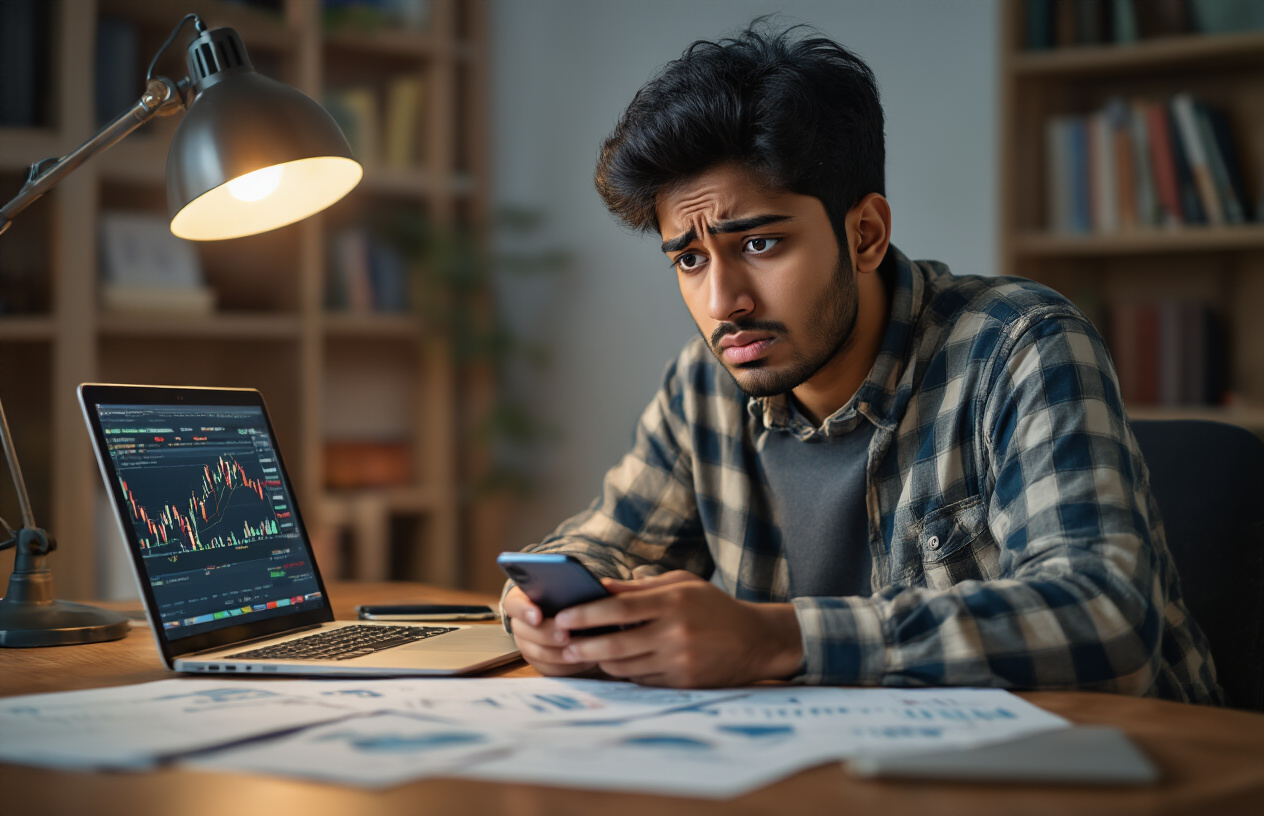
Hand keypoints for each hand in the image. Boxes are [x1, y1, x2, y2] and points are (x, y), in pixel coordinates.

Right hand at [501, 585, 597, 675]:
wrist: (572, 615)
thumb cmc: (568, 597)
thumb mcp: (569, 586)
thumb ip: (576, 585)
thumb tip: (601, 586)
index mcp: (522, 599)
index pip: (514, 604)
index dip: (524, 611)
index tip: (537, 616)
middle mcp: (520, 623)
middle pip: (523, 631)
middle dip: (545, 634)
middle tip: (565, 635)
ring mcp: (527, 644)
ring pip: (535, 653)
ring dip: (556, 654)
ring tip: (578, 649)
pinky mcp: (539, 662)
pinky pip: (547, 668)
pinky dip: (564, 666)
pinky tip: (581, 660)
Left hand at [552, 571, 803, 687]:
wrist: (756, 641)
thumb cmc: (714, 606)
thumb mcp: (682, 584)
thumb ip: (642, 587)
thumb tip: (601, 587)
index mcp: (673, 601)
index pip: (619, 608)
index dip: (586, 614)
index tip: (564, 616)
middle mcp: (674, 632)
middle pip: (615, 642)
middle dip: (583, 645)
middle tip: (562, 644)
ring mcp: (679, 661)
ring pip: (624, 666)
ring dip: (601, 659)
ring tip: (586, 651)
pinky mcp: (683, 684)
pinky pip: (641, 680)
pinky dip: (626, 671)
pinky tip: (619, 662)